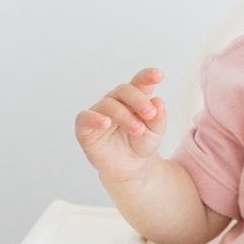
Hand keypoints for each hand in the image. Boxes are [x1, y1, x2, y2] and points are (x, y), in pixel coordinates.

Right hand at [74, 68, 167, 184]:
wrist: (130, 167)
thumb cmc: (141, 143)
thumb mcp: (156, 131)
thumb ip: (158, 117)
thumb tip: (158, 101)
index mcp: (134, 98)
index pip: (139, 81)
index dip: (147, 76)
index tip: (159, 75)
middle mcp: (115, 101)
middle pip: (124, 90)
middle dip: (139, 100)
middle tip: (150, 114)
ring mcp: (99, 112)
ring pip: (108, 104)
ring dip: (125, 115)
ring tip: (138, 130)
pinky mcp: (85, 128)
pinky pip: (85, 117)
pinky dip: (94, 118)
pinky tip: (106, 123)